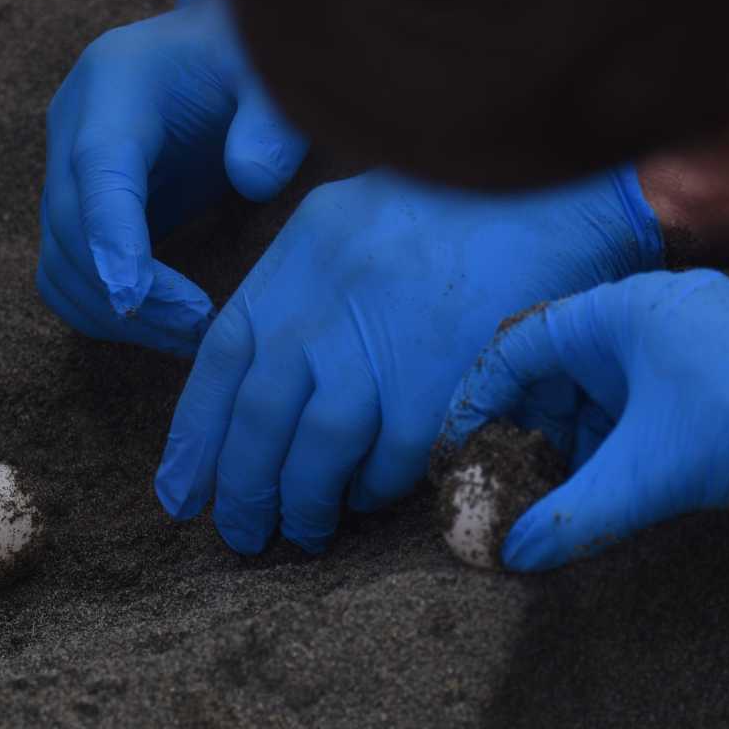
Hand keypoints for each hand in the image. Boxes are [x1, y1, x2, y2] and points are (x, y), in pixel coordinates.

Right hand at [36, 0, 309, 354]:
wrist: (213, 51)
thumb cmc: (245, 61)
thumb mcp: (269, 75)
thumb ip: (270, 122)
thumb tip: (253, 180)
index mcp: (113, 85)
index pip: (97, 169)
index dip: (110, 237)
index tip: (135, 298)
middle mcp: (71, 128)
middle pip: (70, 228)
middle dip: (126, 291)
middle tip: (199, 328)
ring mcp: (64, 172)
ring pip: (60, 263)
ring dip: (113, 314)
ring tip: (190, 338)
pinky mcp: (75, 210)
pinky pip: (66, 275)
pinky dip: (102, 312)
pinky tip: (161, 330)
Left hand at [155, 166, 665, 553]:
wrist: (546, 193)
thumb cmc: (448, 208)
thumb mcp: (343, 223)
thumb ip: (294, 290)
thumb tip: (255, 375)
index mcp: (292, 264)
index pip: (218, 363)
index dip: (193, 439)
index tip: (182, 493)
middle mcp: (322, 307)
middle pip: (258, 419)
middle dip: (242, 490)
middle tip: (243, 535)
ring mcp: (379, 347)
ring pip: (315, 451)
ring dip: (303, 503)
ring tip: (303, 530)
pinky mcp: (439, 384)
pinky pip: (390, 459)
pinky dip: (372, 489)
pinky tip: (366, 498)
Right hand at [437, 269, 728, 570]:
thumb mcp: (648, 476)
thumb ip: (572, 516)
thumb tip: (516, 553)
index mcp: (620, 312)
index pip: (519, 347)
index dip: (480, 400)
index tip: (460, 447)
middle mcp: (645, 313)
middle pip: (556, 370)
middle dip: (526, 430)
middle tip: (502, 482)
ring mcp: (680, 336)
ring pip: (598, 389)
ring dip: (571, 441)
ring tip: (549, 494)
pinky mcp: (708, 366)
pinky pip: (636, 398)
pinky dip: (612, 439)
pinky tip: (602, 482)